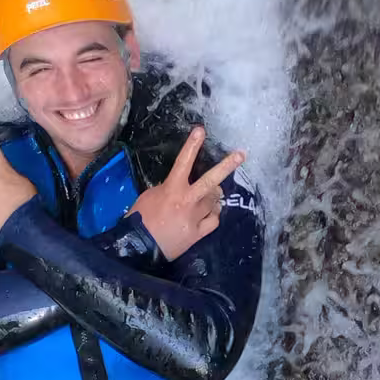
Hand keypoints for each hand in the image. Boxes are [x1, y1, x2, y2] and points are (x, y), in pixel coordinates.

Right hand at [132, 126, 245, 261]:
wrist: (138, 248)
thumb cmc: (138, 220)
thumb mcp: (148, 197)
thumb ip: (166, 188)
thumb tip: (179, 186)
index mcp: (172, 190)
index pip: (183, 162)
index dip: (192, 146)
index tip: (201, 131)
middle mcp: (187, 201)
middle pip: (210, 181)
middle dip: (227, 166)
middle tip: (241, 155)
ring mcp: (194, 218)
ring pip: (214, 201)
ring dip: (214, 196)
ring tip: (211, 195)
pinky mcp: (197, 234)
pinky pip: (213, 220)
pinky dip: (213, 214)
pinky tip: (210, 213)